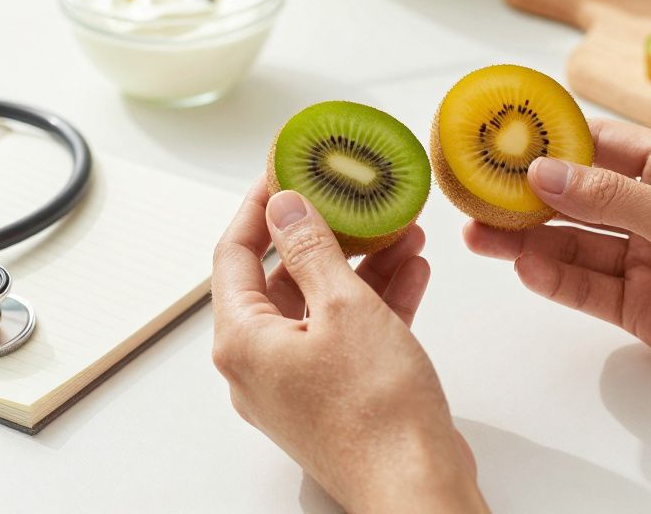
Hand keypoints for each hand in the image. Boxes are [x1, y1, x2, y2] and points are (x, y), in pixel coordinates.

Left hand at [212, 182, 485, 513]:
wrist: (415, 485)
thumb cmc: (375, 411)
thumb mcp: (344, 307)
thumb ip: (312, 249)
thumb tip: (285, 206)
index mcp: (242, 341)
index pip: (235, 253)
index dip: (260, 205)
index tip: (284, 168)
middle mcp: (259, 364)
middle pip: (281, 278)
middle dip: (326, 233)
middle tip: (351, 196)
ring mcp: (296, 384)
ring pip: (320, 305)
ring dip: (360, 265)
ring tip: (401, 229)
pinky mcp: (333, 397)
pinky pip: (345, 335)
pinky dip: (374, 303)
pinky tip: (411, 272)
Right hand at [464, 119, 650, 402]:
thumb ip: (610, 198)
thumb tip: (544, 172)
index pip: (597, 144)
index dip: (547, 142)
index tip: (498, 140)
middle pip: (576, 197)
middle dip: (526, 197)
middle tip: (474, 196)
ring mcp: (649, 261)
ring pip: (575, 245)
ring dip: (529, 241)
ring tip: (481, 236)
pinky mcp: (645, 309)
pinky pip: (589, 288)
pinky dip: (557, 280)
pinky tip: (525, 269)